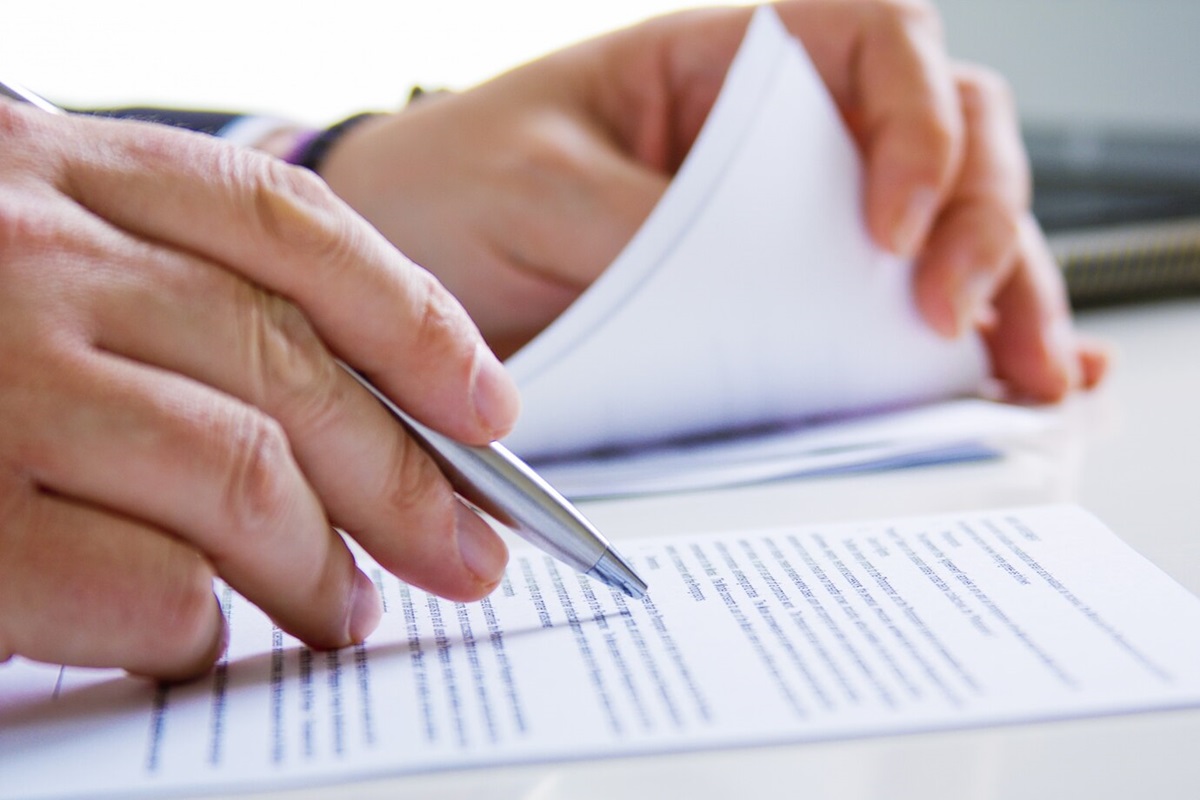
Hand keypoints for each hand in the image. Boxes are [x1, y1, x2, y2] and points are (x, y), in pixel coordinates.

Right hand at [0, 102, 517, 680]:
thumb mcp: (20, 247)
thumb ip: (157, 289)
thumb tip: (357, 403)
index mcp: (55, 168)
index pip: (291, 231)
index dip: (415, 321)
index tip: (490, 407)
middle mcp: (23, 252)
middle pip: (289, 367)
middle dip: (404, 476)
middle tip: (467, 553)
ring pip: (238, 477)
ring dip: (317, 566)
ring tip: (348, 612)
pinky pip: (137, 585)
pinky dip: (196, 626)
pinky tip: (203, 638)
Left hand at [319, 0, 1105, 395]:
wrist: (404, 251)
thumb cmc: (456, 183)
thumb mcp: (537, 188)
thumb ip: (651, 230)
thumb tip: (772, 293)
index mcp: (728, 62)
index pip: (880, 42)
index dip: (920, 121)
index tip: (890, 226)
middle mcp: (780, 135)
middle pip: (949, 139)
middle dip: (985, 225)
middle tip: (956, 321)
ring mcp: (790, 222)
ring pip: (944, 228)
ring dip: (1003, 293)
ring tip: (1021, 372)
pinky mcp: (778, 304)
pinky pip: (884, 311)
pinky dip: (957, 343)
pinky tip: (1009, 376)